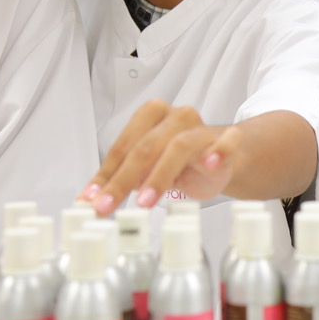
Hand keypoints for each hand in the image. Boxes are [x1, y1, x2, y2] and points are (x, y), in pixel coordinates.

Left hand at [80, 100, 240, 215]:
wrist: (221, 158)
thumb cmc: (179, 161)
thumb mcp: (145, 169)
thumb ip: (122, 178)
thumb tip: (90, 200)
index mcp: (151, 115)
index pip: (124, 146)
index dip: (106, 174)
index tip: (92, 198)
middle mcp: (175, 116)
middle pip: (146, 146)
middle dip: (124, 179)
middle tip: (109, 204)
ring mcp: (202, 128)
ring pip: (180, 145)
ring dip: (160, 174)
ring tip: (146, 201)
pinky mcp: (229, 140)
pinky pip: (227, 141)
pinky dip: (219, 150)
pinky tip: (211, 163)